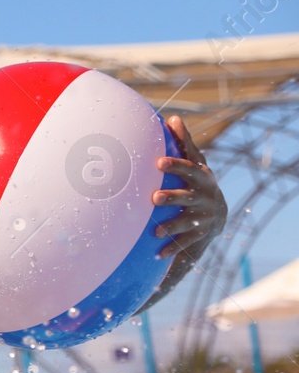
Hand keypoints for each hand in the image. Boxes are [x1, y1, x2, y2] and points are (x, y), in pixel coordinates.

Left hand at [153, 116, 226, 258]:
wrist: (217, 214)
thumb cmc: (197, 181)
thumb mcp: (195, 162)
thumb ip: (183, 143)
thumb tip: (171, 118)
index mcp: (201, 176)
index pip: (188, 168)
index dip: (175, 165)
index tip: (159, 163)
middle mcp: (204, 195)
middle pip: (187, 195)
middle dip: (172, 196)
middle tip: (154, 198)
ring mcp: (203, 215)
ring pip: (186, 221)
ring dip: (172, 226)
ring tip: (156, 231)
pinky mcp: (200, 233)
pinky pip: (186, 242)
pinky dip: (172, 249)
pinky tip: (158, 255)